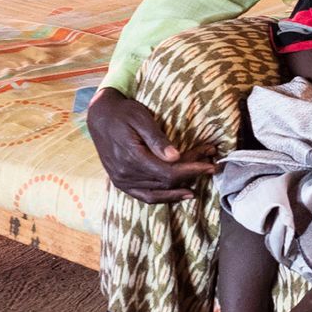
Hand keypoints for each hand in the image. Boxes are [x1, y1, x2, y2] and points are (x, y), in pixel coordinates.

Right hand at [87, 87, 219, 202]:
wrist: (100, 117)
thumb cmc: (124, 113)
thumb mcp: (141, 118)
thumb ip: (157, 139)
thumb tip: (175, 157)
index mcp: (131, 157)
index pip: (168, 172)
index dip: (192, 170)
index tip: (211, 165)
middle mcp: (125, 174)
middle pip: (166, 182)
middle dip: (191, 175)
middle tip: (211, 166)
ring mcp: (121, 181)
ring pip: (157, 192)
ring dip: (180, 189)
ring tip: (199, 186)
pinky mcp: (121, 183)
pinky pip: (145, 196)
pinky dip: (163, 198)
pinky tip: (179, 194)